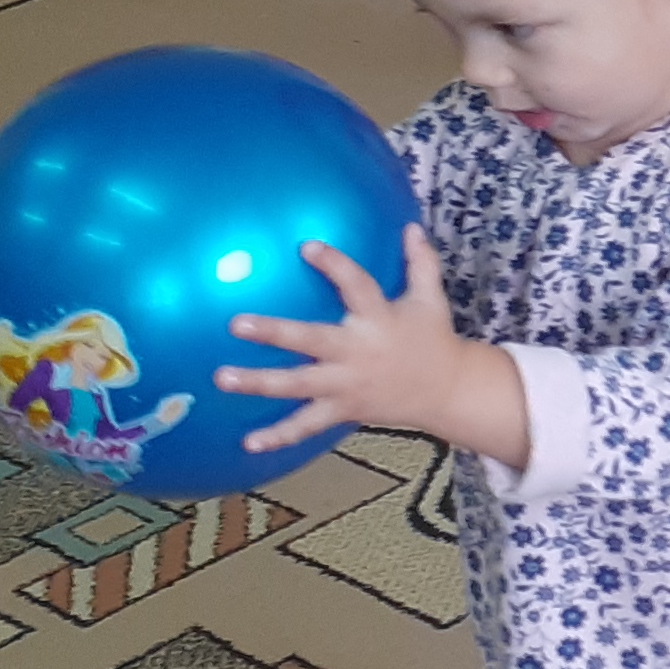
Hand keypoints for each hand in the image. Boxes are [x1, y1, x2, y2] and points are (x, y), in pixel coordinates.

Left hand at [217, 228, 520, 460]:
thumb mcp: (431, 299)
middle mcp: (358, 352)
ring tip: (222, 377)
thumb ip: (420, 262)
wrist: (448, 392)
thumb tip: (411, 226)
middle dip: (274, 332)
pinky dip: (279, 436)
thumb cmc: (434, 340)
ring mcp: (347, 384)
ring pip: (298, 385)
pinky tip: (249, 442)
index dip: (334, 265)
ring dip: (259, 382)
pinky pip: (307, 425)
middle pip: (311, 340)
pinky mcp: (344, 409)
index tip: (306, 246)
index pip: (357, 285)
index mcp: (379, 319)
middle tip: (235, 323)